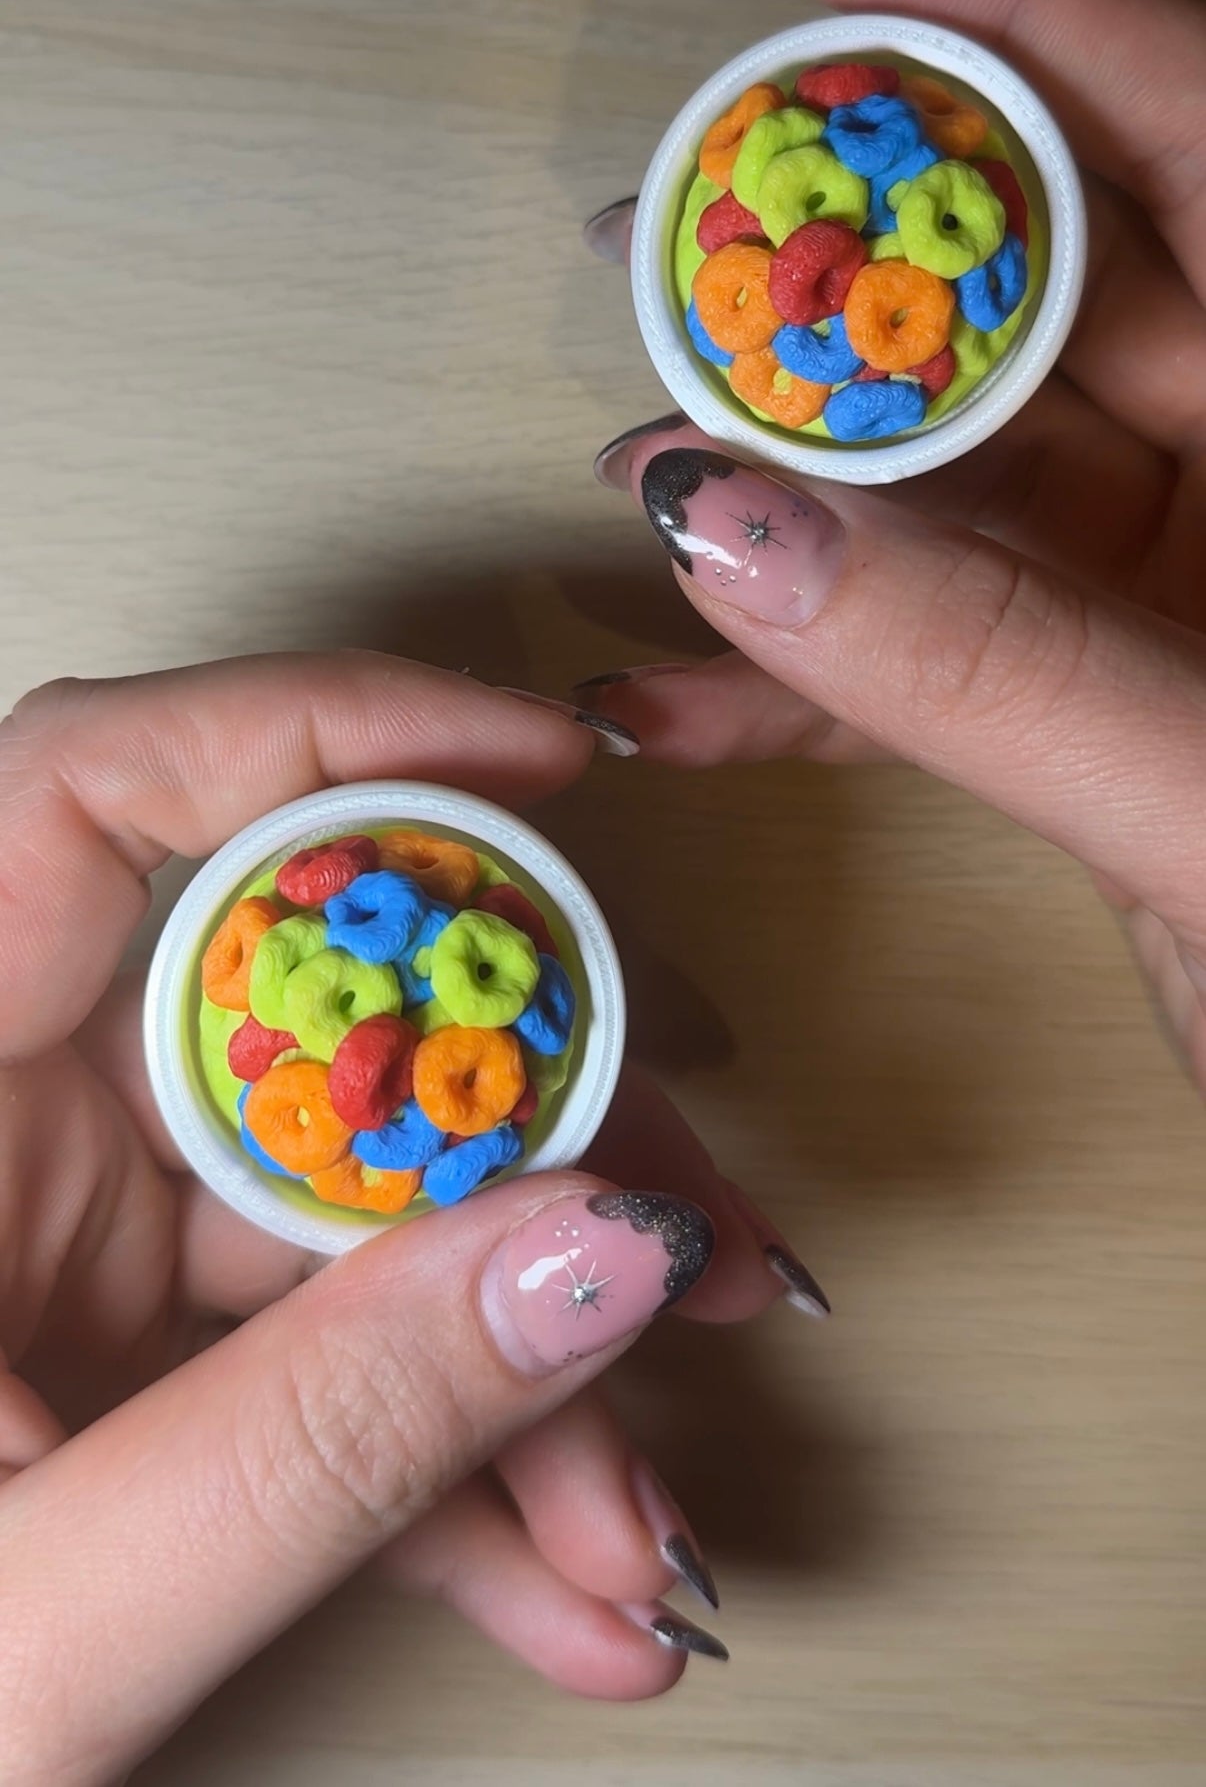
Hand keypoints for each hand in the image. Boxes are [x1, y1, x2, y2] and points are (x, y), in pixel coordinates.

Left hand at [0, 653, 818, 1783]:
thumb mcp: (46, 1616)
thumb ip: (320, 1438)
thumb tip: (596, 1251)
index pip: (94, 801)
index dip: (324, 738)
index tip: (542, 770)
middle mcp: (1, 1133)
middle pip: (307, 1022)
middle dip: (534, 1135)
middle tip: (687, 1233)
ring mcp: (72, 1240)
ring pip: (356, 1212)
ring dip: (526, 1363)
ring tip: (636, 1512)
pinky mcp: (132, 1347)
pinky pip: (327, 1354)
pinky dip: (456, 1463)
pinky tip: (562, 1574)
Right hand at [582, 0, 1205, 1090]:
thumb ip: (1005, 671)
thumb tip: (731, 528)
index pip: (1181, 129)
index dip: (993, 2)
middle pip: (1036, 301)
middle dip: (835, 268)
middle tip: (660, 232)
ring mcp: (1191, 602)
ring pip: (959, 493)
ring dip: (787, 491)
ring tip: (629, 473)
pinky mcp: (1118, 727)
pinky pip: (945, 668)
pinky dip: (812, 687)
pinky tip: (673, 698)